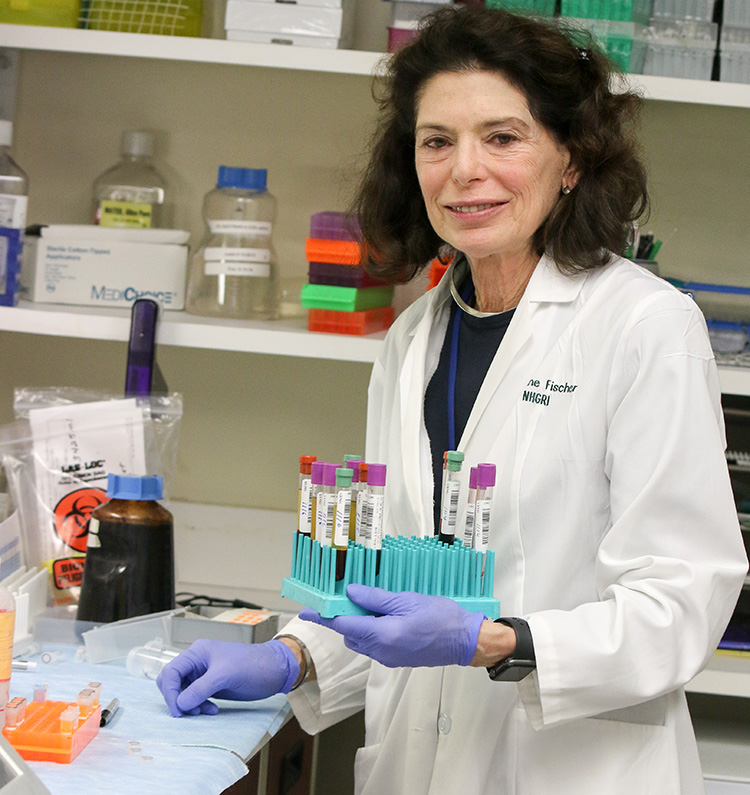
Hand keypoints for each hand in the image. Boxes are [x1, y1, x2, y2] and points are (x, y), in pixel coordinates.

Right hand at [156, 638, 299, 716]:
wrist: (274, 671)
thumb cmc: (252, 666)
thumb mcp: (226, 675)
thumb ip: (201, 688)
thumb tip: (180, 704)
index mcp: (197, 652)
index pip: (170, 672)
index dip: (170, 692)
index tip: (178, 711)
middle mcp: (197, 662)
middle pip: (172, 683)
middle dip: (178, 699)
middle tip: (190, 713)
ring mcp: (204, 674)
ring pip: (183, 693)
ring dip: (190, 706)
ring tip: (205, 712)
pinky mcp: (211, 686)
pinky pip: (195, 699)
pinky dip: (199, 707)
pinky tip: (212, 710)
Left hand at [299, 584, 484, 667]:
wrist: (464, 640)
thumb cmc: (439, 616)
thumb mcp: (405, 600)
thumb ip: (375, 598)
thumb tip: (351, 593)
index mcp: (382, 635)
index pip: (344, 625)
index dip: (324, 617)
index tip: (307, 611)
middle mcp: (381, 651)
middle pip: (350, 634)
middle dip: (345, 617)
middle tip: (349, 595)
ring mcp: (388, 658)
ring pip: (361, 640)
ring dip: (359, 624)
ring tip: (372, 604)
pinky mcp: (396, 659)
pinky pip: (374, 645)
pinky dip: (372, 631)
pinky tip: (385, 615)